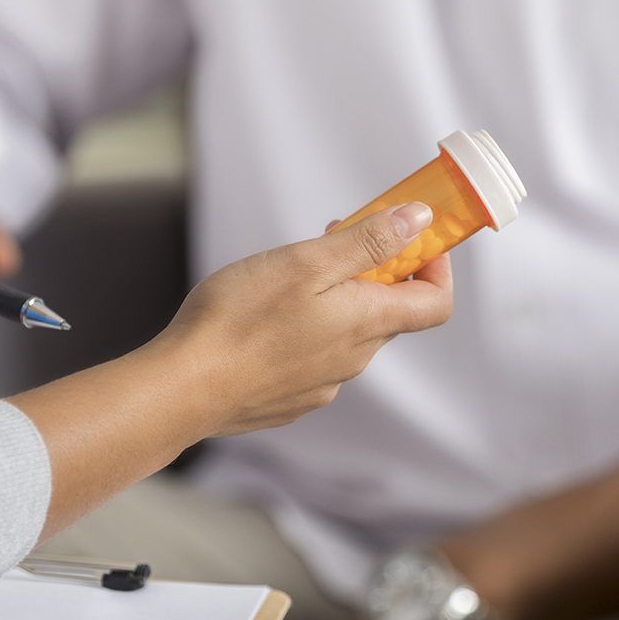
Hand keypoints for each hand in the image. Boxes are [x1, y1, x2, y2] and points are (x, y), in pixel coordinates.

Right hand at [14, 202, 454, 540]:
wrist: (183, 388)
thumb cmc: (238, 319)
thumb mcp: (307, 261)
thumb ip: (368, 241)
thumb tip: (419, 221)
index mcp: (366, 322)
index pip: (435, 301)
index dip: (434, 265)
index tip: (411, 237)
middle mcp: (353, 360)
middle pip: (387, 312)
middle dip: (371, 271)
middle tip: (330, 239)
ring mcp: (322, 384)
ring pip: (347, 334)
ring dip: (334, 300)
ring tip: (284, 278)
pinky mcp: (290, 398)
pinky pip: (313, 358)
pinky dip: (303, 331)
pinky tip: (262, 320)